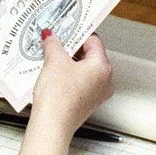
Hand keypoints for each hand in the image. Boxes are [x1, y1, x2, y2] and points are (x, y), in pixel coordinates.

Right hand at [21, 31, 113, 153]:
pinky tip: (54, 74)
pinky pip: (80, 82)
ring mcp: (96, 93)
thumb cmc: (59, 99)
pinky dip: (69, 76)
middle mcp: (104, 81)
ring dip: (69, 62)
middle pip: (89, 54)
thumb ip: (53, 43)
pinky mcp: (87, 102)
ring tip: (52, 58)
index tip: (65, 29)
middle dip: (71, 48)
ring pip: (84, 69)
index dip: (77, 33)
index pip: (93, 40)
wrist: (52, 125)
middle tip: (56, 42)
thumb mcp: (54, 61)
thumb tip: (51, 36)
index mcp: (102, 67)